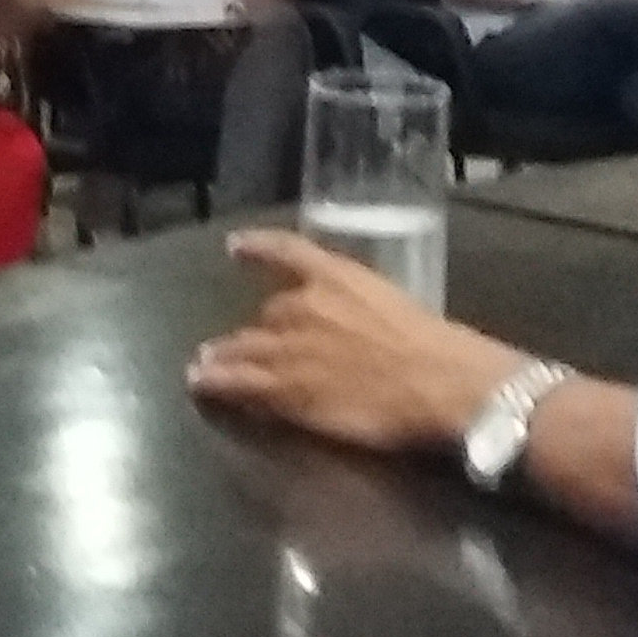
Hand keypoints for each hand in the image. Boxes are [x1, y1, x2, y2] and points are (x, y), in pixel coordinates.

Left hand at [190, 229, 527, 454]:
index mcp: (339, 276)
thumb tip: (362, 326)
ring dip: (226, 355)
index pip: (288, 252)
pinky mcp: (281, 389)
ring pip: (245, 348)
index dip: (259, 248)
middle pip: (269, 313)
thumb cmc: (436, 347)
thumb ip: (366, 311)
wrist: (438, 382)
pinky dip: (215, 380)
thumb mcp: (397, 308)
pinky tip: (200, 382)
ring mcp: (288, 346)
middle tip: (243, 343)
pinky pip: (238, 382)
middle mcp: (304, 304)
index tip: (236, 247)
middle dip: (260, 329)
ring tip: (205, 364)